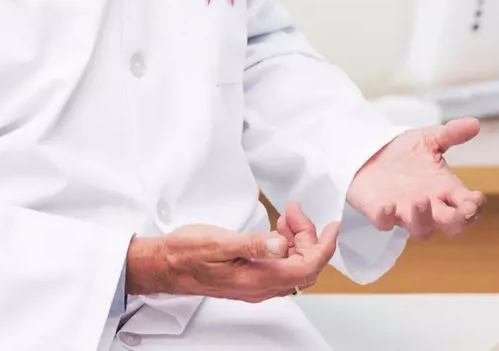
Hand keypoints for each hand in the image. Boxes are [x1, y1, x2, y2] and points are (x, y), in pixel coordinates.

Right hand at [126, 213, 339, 302]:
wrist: (165, 265)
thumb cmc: (186, 253)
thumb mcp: (219, 242)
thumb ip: (253, 244)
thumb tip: (281, 245)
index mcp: (258, 279)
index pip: (307, 267)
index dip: (325, 246)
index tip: (333, 226)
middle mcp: (260, 287)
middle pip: (304, 266)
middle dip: (308, 236)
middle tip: (294, 212)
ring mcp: (255, 284)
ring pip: (292, 265)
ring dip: (296, 239)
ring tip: (286, 216)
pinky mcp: (249, 277)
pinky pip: (279, 265)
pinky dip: (284, 245)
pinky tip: (277, 230)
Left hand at [346, 118, 486, 238]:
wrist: (371, 153)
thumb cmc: (405, 152)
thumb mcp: (429, 139)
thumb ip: (451, 134)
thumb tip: (475, 123)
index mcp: (445, 189)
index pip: (467, 205)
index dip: (475, 207)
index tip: (477, 199)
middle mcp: (430, 206)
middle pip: (452, 225)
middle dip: (460, 220)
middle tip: (465, 210)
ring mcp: (406, 213)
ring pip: (421, 230)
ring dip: (423, 219)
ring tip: (422, 201)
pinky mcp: (381, 214)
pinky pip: (385, 224)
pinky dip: (386, 218)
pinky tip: (388, 206)